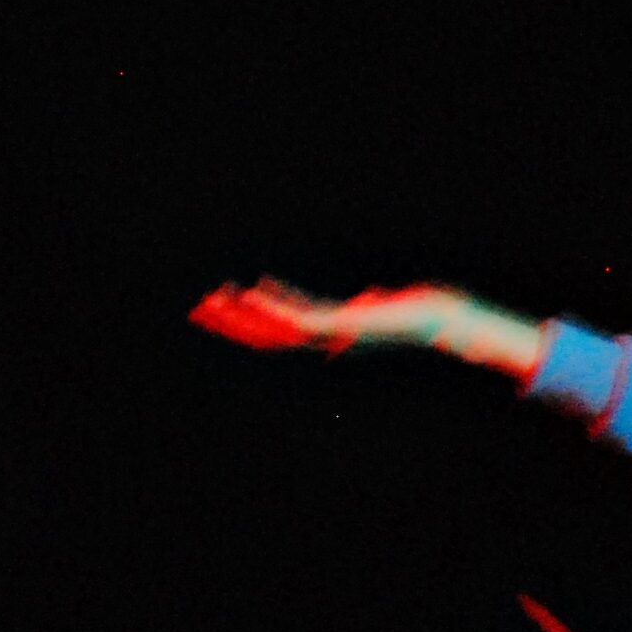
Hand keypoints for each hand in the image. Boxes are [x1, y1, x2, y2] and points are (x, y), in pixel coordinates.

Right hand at [189, 278, 463, 352]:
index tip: (218, 304)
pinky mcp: (341, 326)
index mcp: (322, 335)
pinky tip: (253, 293)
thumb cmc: (409, 314)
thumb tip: (368, 299)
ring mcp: (328, 333)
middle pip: (264, 333)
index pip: (272, 331)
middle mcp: (320, 338)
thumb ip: (365, 309)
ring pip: (275, 327)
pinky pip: (299, 318)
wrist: (432, 318)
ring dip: (244, 314)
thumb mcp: (380, 311)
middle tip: (199, 308)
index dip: (243, 321)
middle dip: (231, 321)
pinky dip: (274, 306)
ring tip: (216, 299)